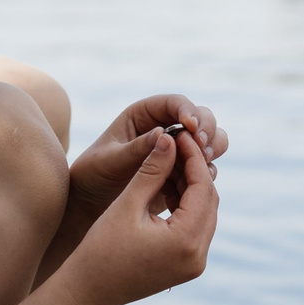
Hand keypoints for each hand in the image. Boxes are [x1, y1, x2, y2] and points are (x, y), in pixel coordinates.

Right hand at [54, 127, 218, 304]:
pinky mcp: (187, 267)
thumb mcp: (126, 204)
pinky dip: (186, 207)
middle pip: (209, 200)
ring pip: (205, 213)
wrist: (87, 291)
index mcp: (185, 241)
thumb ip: (152, 171)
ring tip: (170, 163)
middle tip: (176, 145)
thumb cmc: (100, 248)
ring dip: (191, 187)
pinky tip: (167, 188)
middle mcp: (198, 256)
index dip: (192, 157)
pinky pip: (196, 229)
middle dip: (194, 170)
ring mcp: (195, 264)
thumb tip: (170, 139)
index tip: (178, 135)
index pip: (203, 187)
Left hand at [67, 92, 227, 216]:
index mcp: (145, 114)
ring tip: (202, 165)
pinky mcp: (183, 171)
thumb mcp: (109, 160)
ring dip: (211, 150)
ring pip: (210, 141)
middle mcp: (166, 127)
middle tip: (201, 148)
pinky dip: (205, 174)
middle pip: (202, 118)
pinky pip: (205, 168)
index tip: (192, 128)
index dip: (188, 111)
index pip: (175, 103)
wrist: (92, 201)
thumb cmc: (94, 173)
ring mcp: (178, 150)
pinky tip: (193, 186)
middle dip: (207, 131)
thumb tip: (163, 134)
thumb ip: (135, 149)